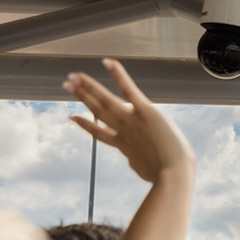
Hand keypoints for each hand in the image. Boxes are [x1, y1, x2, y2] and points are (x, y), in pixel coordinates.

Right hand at [63, 60, 194, 185]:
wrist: (172, 173)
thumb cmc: (167, 176)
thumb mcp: (147, 170)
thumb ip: (140, 165)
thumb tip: (142, 168)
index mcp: (124, 145)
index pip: (99, 133)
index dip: (85, 124)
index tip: (72, 117)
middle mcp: (123, 130)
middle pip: (97, 111)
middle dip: (81, 97)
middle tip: (66, 84)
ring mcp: (132, 120)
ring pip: (105, 100)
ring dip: (89, 86)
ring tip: (74, 75)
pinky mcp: (146, 111)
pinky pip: (129, 90)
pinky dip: (118, 75)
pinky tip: (108, 62)